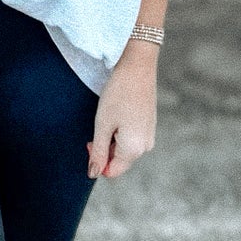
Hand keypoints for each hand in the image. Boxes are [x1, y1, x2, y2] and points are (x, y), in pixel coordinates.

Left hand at [87, 41, 157, 179]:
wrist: (137, 67)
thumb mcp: (103, 124)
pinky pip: (132, 137)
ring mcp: (149, 135)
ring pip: (125, 148)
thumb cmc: (118, 94)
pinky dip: (121, 130)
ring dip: (112, 138)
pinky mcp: (149, 124)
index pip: (112, 171)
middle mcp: (146, 146)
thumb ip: (98, 152)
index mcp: (134, 149)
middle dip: (105, 149)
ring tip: (110, 116)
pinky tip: (119, 112)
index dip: (97, 160)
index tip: (91, 140)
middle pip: (119, 160)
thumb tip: (93, 173)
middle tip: (98, 125)